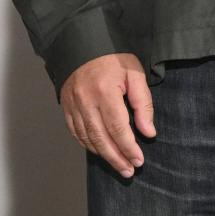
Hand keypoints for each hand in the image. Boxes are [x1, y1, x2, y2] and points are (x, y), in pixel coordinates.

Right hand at [60, 52, 155, 177]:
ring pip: (87, 138)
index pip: (118, 128)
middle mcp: (86, 101)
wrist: (83, 44)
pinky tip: (99, 151)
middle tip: (129, 171)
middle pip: (101, 138)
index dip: (128, 148)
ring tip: (118, 166)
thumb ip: (143, 103)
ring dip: (103, 155)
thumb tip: (148, 132)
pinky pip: (76, 132)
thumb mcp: (134, 74)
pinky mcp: (66, 106)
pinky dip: (87, 144)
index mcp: (105, 92)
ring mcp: (73, 105)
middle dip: (117, 158)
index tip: (139, 160)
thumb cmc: (112, 59)